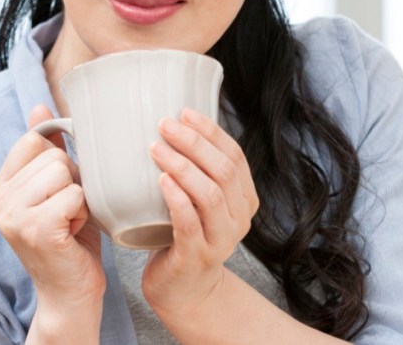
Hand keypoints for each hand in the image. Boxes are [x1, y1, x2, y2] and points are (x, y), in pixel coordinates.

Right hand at [0, 105, 104, 310]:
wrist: (72, 291)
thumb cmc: (70, 237)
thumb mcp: (57, 188)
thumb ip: (46, 149)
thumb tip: (40, 106)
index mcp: (1, 186)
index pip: (34, 141)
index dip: (59, 160)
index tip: (60, 190)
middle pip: (54, 156)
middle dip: (73, 182)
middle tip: (68, 213)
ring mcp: (12, 215)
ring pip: (64, 172)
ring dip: (80, 197)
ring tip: (71, 222)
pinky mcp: (34, 229)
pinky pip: (74, 195)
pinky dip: (84, 213)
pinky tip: (74, 233)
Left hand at [142, 107, 258, 316]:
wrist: (185, 290)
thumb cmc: (185, 235)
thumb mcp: (201, 200)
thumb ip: (199, 171)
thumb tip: (173, 124)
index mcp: (245, 198)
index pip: (235, 156)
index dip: (211, 131)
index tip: (184, 112)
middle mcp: (240, 218)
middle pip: (224, 171)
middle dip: (194, 143)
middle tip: (165, 126)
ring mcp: (221, 239)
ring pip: (210, 195)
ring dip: (183, 167)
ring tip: (156, 149)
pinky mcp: (198, 256)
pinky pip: (191, 223)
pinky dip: (177, 199)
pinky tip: (161, 181)